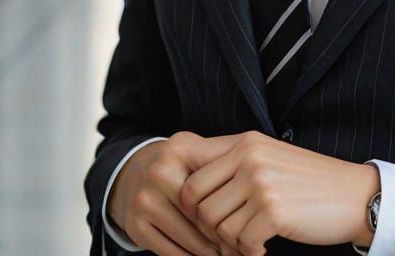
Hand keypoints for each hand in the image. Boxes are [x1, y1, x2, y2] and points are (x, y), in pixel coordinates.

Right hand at [106, 132, 242, 253]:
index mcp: (180, 149)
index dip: (234, 208)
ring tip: (230, 254)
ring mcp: (144, 200)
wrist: (133, 175)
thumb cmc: (179, 166)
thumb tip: (261, 192)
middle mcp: (158, 172)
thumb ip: (224, 162)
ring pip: (188, 239)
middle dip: (225, 236)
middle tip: (243, 248)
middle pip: (201, 216)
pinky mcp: (135, 226)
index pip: (214, 187)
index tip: (252, 222)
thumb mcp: (198, 153)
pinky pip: (170, 252)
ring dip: (212, 253)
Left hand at [178, 130, 379, 255]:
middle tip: (225, 237)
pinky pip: (240, 242)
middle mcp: (249, 157)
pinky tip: (263, 248)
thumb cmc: (307, 181)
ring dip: (229, 243)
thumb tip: (189, 187)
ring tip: (248, 241)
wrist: (353, 195)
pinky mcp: (273, 211)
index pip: (191, 170)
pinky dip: (248, 252)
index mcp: (244, 142)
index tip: (202, 218)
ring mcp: (260, 183)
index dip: (188, 201)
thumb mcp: (268, 157)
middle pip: (196, 202)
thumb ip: (233, 163)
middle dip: (205, 228)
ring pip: (216, 226)